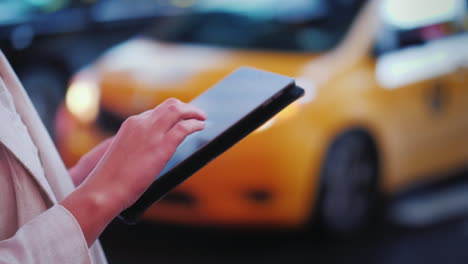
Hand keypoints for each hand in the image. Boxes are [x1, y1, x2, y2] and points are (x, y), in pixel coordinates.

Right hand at [61, 98, 205, 245]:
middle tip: (196, 114)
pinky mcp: (162, 146)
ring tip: (202, 118)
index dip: (171, 115)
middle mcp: (141, 123)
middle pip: (169, 105)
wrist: (104, 189)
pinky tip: (201, 127)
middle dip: (185, 108)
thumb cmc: (110, 180)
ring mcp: (151, 133)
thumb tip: (148, 156)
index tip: (179, 120)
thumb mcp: (123, 156)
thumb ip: (136, 148)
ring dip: (193, 112)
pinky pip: (184, 128)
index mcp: (130, 125)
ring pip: (177, 110)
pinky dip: (195, 124)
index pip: (156, 112)